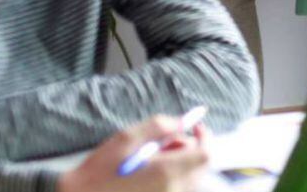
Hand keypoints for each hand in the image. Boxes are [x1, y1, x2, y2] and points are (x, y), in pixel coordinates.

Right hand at [58, 117, 208, 191]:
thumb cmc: (100, 171)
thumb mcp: (126, 138)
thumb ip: (158, 126)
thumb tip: (182, 122)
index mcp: (167, 172)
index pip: (206, 154)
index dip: (206, 137)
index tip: (196, 126)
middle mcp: (174, 190)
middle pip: (202, 167)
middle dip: (192, 149)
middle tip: (168, 141)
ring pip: (193, 179)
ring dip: (184, 163)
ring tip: (155, 157)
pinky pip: (181, 189)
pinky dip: (176, 177)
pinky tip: (153, 172)